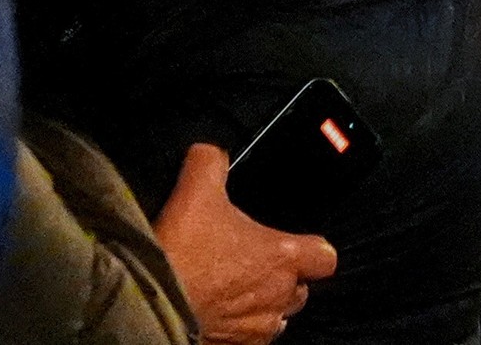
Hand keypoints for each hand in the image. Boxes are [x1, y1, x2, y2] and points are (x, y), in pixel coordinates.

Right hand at [155, 144, 337, 344]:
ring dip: (262, 301)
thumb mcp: (196, 189)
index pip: (325, 256)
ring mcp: (260, 327)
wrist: (154, 297)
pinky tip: (215, 306)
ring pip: (277, 315)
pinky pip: (251, 336)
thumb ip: (211, 162)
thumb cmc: (183, 251)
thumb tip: (212, 153)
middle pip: (300, 287)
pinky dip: (239, 324)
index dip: (312, 247)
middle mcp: (279, 296)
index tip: (294, 241)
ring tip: (230, 284)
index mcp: (281, 256)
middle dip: (281, 275)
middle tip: (249, 258)